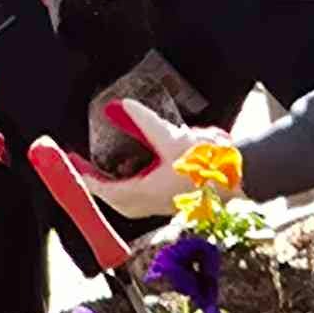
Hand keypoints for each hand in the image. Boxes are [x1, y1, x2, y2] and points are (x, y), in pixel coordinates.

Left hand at [79, 98, 217, 221]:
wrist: (238, 178)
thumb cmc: (207, 163)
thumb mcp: (170, 137)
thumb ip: (145, 122)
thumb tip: (124, 106)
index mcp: (146, 192)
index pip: (105, 190)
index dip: (86, 178)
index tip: (74, 166)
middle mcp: (151, 204)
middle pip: (114, 201)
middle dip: (98, 186)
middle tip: (85, 168)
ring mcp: (161, 206)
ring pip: (128, 203)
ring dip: (115, 189)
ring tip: (106, 171)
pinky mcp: (171, 203)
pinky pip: (141, 201)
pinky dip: (130, 189)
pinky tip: (135, 173)